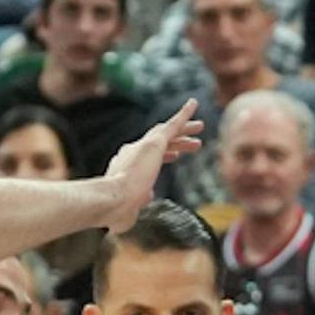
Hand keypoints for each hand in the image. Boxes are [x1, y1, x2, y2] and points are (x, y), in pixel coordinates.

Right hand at [101, 101, 203, 230]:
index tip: (175, 156)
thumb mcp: (131, 206)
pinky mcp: (155, 142)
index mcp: (126, 165)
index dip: (164, 155)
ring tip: (201, 127)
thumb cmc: (118, 210)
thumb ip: (140, 199)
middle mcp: (132, 151)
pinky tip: (194, 104)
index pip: (148, 157)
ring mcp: (144, 146)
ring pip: (168, 132)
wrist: (114, 199)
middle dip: (176, 141)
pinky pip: (173, 124)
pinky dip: (184, 114)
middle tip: (193, 142)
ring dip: (184, 129)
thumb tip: (149, 195)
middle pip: (159, 141)